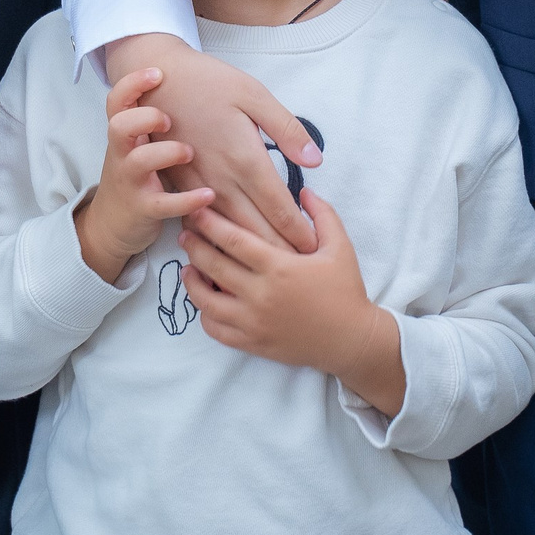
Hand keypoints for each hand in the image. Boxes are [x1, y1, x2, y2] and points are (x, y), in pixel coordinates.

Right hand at [74, 68, 214, 285]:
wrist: (112, 225)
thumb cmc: (136, 174)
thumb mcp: (137, 145)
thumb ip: (155, 121)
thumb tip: (196, 84)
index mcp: (124, 135)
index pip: (116, 101)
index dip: (132, 83)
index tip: (158, 73)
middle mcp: (122, 154)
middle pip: (119, 125)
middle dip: (146, 116)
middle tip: (170, 120)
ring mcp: (130, 182)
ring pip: (140, 160)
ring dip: (168, 152)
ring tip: (190, 153)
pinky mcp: (143, 209)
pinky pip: (165, 203)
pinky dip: (188, 198)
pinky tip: (208, 194)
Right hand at [102, 38, 321, 252]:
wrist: (156, 79)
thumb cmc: (209, 82)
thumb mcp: (253, 94)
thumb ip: (286, 129)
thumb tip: (315, 161)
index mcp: (246, 158)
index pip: (279, 209)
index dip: (299, 232)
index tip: (315, 251)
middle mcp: (222, 180)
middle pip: (257, 229)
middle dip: (281, 253)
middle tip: (302, 272)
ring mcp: (198, 188)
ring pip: (230, 233)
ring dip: (253, 254)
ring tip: (274, 273)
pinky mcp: (180, 187)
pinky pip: (204, 225)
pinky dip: (220, 243)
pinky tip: (230, 256)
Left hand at [180, 190, 406, 416]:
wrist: (350, 340)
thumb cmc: (345, 289)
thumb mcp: (339, 246)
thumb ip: (322, 214)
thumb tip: (304, 191)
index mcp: (278, 267)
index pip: (233, 240)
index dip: (210, 223)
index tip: (197, 211)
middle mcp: (260, 294)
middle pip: (214, 266)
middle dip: (195, 247)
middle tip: (184, 233)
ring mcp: (253, 322)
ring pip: (207, 301)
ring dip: (192, 282)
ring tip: (188, 267)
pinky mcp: (252, 343)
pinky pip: (216, 330)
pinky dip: (205, 315)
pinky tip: (205, 300)